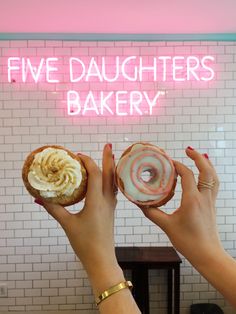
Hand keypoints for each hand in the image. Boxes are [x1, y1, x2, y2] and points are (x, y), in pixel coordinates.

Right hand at [36, 144, 119, 284]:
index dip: (88, 162)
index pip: (95, 174)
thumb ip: (54, 209)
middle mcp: (107, 200)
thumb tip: (40, 198)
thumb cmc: (85, 243)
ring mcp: (111, 205)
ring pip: (113, 181)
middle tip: (108, 145)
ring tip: (110, 156)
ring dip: (111, 167)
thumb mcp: (67, 224)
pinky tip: (107, 178)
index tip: (78, 155)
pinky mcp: (111, 210)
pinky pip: (113, 189)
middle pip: (110, 174)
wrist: (101, 259)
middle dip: (108, 158)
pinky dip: (110, 179)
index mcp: (97, 201)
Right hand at [140, 147, 221, 264]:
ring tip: (198, 157)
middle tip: (188, 150)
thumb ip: (152, 213)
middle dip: (198, 157)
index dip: (178, 165)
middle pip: (206, 171)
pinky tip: (203, 174)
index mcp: (192, 200)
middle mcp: (204, 197)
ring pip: (213, 176)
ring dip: (206, 164)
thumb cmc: (188, 242)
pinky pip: (214, 184)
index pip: (187, 175)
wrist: (207, 254)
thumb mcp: (167, 226)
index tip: (168, 162)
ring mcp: (210, 201)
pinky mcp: (212, 205)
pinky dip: (209, 175)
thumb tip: (140, 203)